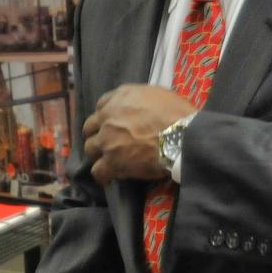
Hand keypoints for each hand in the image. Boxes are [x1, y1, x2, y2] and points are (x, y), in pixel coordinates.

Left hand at [82, 85, 196, 185]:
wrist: (181, 137)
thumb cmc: (176, 114)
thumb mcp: (157, 94)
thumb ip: (140, 99)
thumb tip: (140, 107)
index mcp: (121, 97)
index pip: (102, 105)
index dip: (106, 116)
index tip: (112, 123)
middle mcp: (108, 116)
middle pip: (90, 127)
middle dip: (97, 134)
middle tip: (107, 142)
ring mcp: (107, 140)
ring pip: (90, 149)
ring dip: (98, 154)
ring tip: (108, 161)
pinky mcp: (111, 162)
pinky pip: (98, 171)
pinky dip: (103, 175)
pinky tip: (109, 178)